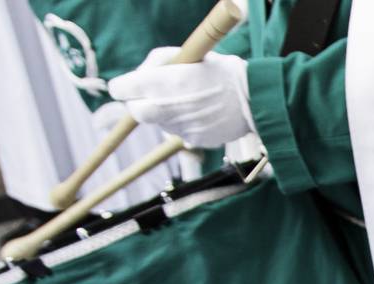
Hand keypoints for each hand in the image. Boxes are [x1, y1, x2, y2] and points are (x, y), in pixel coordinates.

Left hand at [109, 48, 252, 147]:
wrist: (252, 97)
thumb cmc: (218, 70)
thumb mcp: (183, 53)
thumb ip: (155, 64)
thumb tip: (140, 76)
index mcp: (158, 83)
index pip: (121, 89)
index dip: (124, 86)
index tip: (130, 85)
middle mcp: (163, 108)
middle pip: (135, 112)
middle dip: (139, 104)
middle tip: (154, 96)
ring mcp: (178, 127)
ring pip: (160, 122)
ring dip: (166, 113)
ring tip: (190, 101)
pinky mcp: (192, 140)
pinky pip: (180, 132)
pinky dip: (186, 123)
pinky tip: (203, 113)